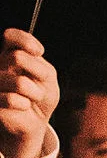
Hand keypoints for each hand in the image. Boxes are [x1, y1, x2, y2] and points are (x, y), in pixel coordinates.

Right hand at [0, 28, 57, 157]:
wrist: (34, 121)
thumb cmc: (41, 96)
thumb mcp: (47, 76)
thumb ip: (38, 63)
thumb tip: (24, 57)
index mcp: (10, 54)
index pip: (9, 36)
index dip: (24, 40)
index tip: (39, 52)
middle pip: (17, 57)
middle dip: (39, 74)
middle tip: (42, 84)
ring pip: (20, 82)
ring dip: (36, 93)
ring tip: (34, 98)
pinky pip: (10, 99)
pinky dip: (24, 104)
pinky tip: (24, 106)